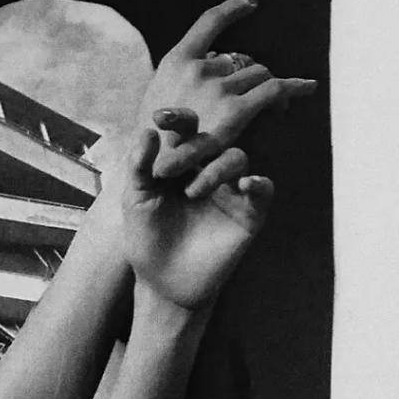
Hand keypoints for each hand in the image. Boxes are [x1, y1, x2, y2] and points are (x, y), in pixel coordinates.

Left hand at [121, 129, 273, 309]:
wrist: (162, 281)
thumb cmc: (147, 237)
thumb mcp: (136, 201)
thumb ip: (139, 167)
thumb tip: (147, 130)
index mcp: (181, 162)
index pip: (185, 131)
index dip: (176, 119)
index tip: (160, 118)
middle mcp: (207, 169)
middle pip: (213, 139)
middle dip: (195, 146)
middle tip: (174, 165)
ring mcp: (230, 190)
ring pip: (237, 159)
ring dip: (217, 168)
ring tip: (193, 192)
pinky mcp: (249, 214)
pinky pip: (263, 190)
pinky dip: (258, 183)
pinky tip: (245, 185)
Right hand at [139, 0, 316, 180]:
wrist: (149, 173)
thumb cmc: (151, 147)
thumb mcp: (154, 106)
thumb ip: (178, 86)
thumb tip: (213, 65)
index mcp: (175, 62)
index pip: (209, 22)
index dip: (232, 10)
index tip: (251, 4)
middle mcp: (198, 69)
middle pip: (239, 58)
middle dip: (250, 74)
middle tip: (261, 95)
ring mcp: (217, 89)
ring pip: (259, 76)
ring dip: (269, 88)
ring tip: (276, 109)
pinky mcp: (236, 113)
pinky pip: (274, 90)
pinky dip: (295, 87)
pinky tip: (309, 88)